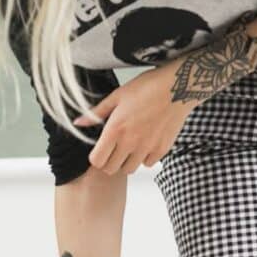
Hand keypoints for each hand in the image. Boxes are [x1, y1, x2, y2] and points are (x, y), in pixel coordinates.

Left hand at [75, 61, 197, 175]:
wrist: (179, 86)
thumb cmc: (147, 87)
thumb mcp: (117, 96)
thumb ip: (96, 113)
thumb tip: (78, 123)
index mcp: (115, 130)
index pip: (97, 161)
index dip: (96, 157)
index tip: (100, 150)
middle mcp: (130, 142)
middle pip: (111, 169)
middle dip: (109, 162)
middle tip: (113, 150)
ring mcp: (146, 148)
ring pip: (129, 170)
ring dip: (126, 162)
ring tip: (129, 147)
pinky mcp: (161, 150)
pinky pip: (147, 164)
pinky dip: (144, 158)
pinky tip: (145, 144)